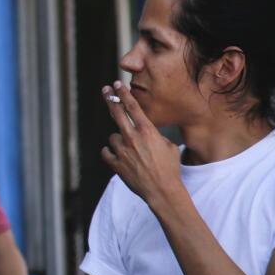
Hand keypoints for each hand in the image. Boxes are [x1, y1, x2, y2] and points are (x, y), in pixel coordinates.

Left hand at [100, 81, 181, 206]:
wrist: (162, 190)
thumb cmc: (169, 168)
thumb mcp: (168, 146)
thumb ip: (154, 135)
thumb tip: (146, 132)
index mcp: (146, 131)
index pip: (132, 106)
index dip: (123, 93)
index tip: (117, 84)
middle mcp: (132, 138)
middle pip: (117, 113)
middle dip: (110, 99)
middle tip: (105, 91)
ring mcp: (121, 151)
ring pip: (112, 137)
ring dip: (118, 140)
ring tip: (130, 151)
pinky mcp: (115, 164)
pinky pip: (106, 152)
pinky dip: (110, 153)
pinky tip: (117, 156)